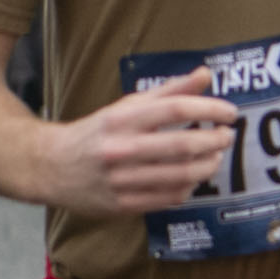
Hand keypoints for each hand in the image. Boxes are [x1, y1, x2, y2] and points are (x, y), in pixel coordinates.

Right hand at [45, 66, 236, 214]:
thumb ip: (168, 91)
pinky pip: (169, 198)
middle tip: (227, 135)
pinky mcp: (122, 205)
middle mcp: (120, 149)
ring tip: (216, 156)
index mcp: (121, 119)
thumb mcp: (126, 106)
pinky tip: (194, 177)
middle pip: (182, 146)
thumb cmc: (96, 132)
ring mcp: (120, 180)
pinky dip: (189, 187)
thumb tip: (205, 74)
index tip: (230, 113)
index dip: (209, 109)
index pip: (175, 109)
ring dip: (208, 166)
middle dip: (215, 141)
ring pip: (180, 176)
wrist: (50, 166)